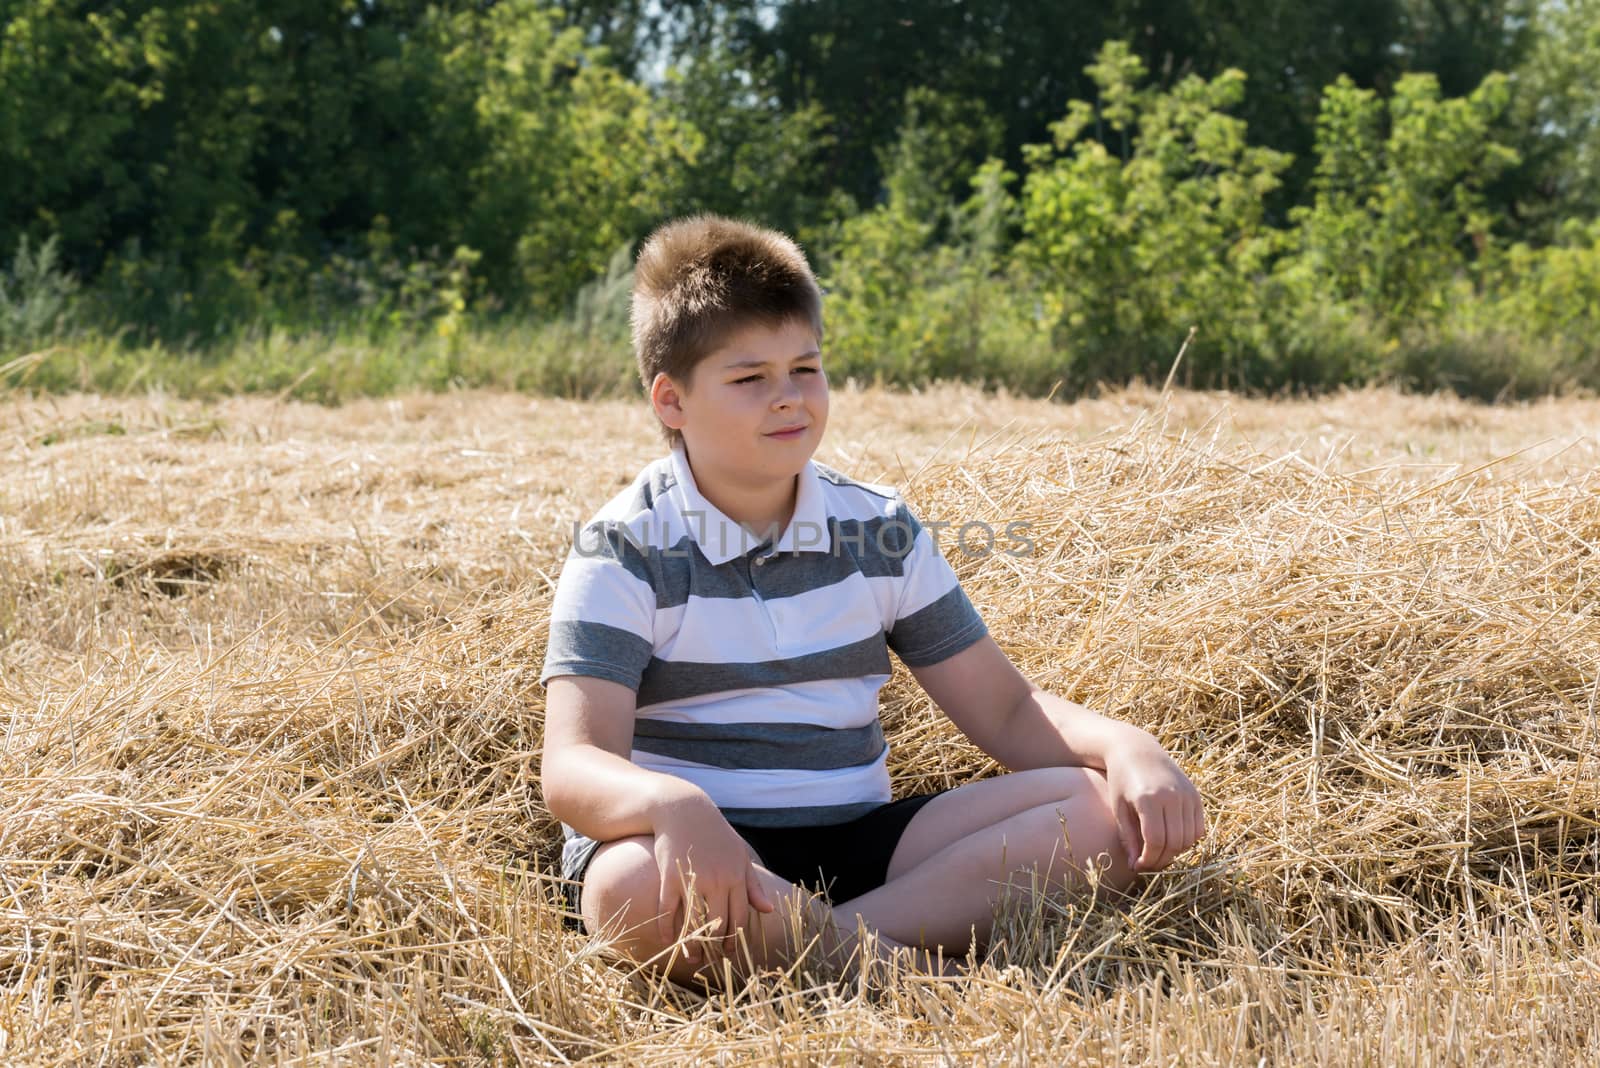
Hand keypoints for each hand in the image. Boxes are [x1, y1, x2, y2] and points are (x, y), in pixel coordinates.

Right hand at [650, 789, 774, 963]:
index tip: (728, 953)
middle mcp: (717, 880)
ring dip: (691, 945)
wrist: (684, 810)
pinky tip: (667, 940)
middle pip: (717, 924)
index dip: (733, 940)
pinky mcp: (670, 876)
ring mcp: (692, 878)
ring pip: (693, 922)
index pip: (738, 918)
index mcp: (736, 876)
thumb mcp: (740, 855)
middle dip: (714, 946)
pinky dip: (667, 928)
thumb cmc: (716, 835)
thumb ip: (753, 885)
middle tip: (710, 960)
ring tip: (691, 957)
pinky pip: (668, 909)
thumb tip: (768, 910)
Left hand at [1102, 730, 1205, 872]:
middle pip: (1174, 842)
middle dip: (1162, 859)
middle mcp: (1171, 796)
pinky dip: (1188, 840)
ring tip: (1158, 851)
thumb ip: (1128, 837)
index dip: (1149, 859)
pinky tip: (1171, 838)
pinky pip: (1199, 828)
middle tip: (1148, 863)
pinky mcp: (1195, 795)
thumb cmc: (1121, 780)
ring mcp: (1186, 794)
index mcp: (1149, 798)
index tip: (1139, 865)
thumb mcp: (1119, 808)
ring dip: (1175, 851)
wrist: (1137, 750)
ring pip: (1189, 839)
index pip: (1155, 840)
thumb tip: (1136, 866)